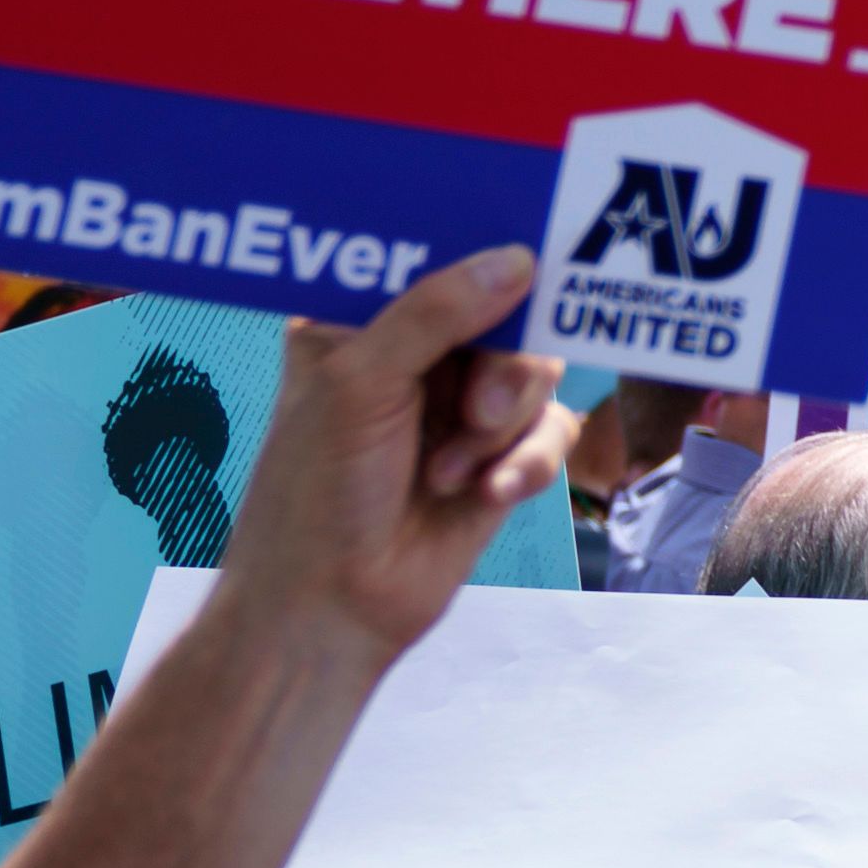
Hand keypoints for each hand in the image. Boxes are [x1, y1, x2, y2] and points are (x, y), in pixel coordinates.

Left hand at [213, 249, 574, 671]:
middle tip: (476, 410)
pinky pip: (551, 430)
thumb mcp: (359, 385)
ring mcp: (461, 407)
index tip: (523, 256)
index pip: (435, 260)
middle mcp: (416, 356)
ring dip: (502, 425)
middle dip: (501, 366)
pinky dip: (527, 462)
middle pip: (508, 315)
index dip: (478, 258)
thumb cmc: (316, 494)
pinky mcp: (501, 456)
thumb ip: (436, 314)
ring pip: (536, 374)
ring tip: (452, 470)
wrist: (332, 611)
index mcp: (360, 322)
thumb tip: (518, 259)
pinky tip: (490, 494)